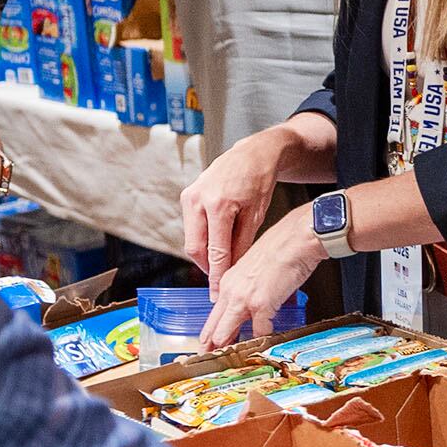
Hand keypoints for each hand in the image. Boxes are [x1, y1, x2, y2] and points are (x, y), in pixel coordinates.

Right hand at [181, 130, 287, 281]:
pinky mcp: (187, 195)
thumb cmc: (259, 181)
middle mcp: (198, 200)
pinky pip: (191, 226)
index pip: (215, 251)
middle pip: (196, 248)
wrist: (252, 153)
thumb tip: (232, 270)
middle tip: (218, 282)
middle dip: (207, 268)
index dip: (216, 276)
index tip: (217, 293)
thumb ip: (242, 243)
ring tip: (221, 265)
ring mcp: (189, 196)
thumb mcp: (256, 215)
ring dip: (204, 254)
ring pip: (192, 239)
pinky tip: (216, 246)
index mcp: (219, 205)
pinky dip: (203, 239)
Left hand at [200, 205, 325, 349]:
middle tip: (210, 362)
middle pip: (214, 328)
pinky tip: (265, 347)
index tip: (208, 346)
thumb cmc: (284, 247)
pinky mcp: (261, 304)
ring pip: (226, 334)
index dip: (210, 333)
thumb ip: (250, 286)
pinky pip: (259, 332)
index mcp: (229, 281)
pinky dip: (262, 341)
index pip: (214, 314)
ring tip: (230, 364)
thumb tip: (255, 304)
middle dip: (212, 348)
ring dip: (230, 349)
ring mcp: (244, 299)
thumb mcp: (257, 268)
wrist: (298, 237)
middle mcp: (231, 290)